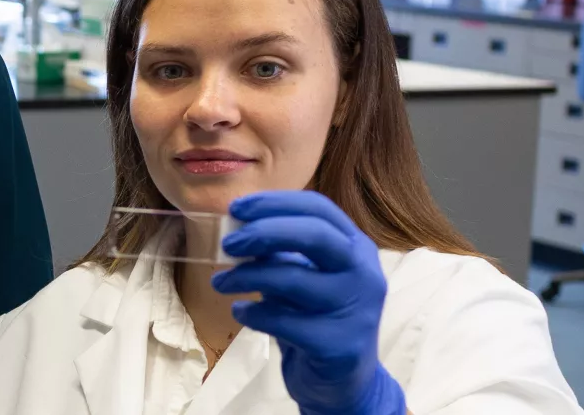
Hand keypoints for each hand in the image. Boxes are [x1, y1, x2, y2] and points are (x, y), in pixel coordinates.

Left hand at [211, 191, 406, 414]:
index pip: (318, 209)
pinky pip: (284, 321)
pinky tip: (240, 311)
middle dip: (263, 233)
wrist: (342, 381)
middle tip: (227, 243)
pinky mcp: (339, 345)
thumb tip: (235, 226)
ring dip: (246, 276)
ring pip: (293, 279)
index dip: (275, 203)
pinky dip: (253, 313)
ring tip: (219, 282)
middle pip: (314, 236)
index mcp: (356, 247)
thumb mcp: (302, 276)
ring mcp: (356, 310)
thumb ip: (280, 251)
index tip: (236, 208)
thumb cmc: (316, 317)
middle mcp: (364, 273)